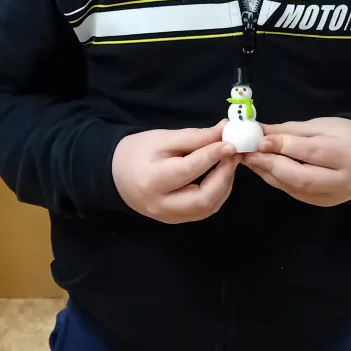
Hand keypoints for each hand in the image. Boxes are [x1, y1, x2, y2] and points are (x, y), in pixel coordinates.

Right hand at [112, 122, 237, 223]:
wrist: (117, 175)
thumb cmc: (138, 152)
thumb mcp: (163, 138)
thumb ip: (195, 137)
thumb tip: (225, 131)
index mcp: (151, 180)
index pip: (189, 170)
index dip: (213, 156)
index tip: (230, 143)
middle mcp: (160, 205)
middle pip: (203, 198)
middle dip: (224, 176)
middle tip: (233, 155)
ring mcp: (169, 217)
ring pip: (208, 208)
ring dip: (224, 185)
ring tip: (228, 162)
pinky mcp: (176, 220)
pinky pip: (204, 210)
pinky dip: (217, 193)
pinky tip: (220, 175)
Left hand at [243, 117, 350, 206]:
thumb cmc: (344, 135)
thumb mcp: (320, 126)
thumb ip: (289, 131)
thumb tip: (259, 132)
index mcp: (346, 153)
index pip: (310, 152)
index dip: (282, 147)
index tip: (259, 140)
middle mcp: (342, 180)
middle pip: (301, 177)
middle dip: (271, 164)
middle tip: (248, 153)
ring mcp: (333, 196)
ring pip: (295, 187)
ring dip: (268, 173)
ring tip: (250, 159)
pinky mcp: (322, 203)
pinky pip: (294, 192)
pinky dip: (276, 180)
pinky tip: (263, 168)